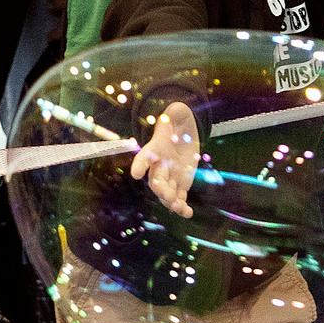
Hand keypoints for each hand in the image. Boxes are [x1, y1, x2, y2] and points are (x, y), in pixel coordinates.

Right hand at [131, 100, 200, 214]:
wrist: (183, 133)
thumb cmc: (176, 121)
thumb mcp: (177, 113)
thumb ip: (176, 112)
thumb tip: (176, 109)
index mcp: (155, 149)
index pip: (145, 157)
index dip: (140, 165)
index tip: (136, 173)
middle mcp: (159, 166)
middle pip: (156, 180)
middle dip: (160, 188)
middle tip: (167, 195)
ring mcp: (170, 177)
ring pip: (166, 193)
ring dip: (170, 201)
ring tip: (178, 207)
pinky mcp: (181, 184)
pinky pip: (179, 198)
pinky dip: (182, 208)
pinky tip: (187, 213)